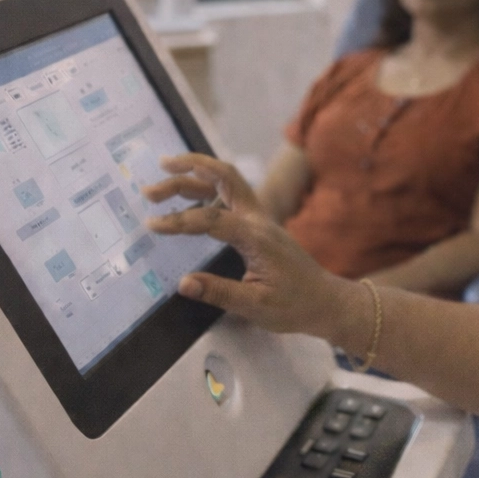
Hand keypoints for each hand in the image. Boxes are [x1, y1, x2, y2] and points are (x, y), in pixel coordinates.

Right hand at [142, 153, 351, 335]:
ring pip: (229, 180)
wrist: (326, 301)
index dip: (180, 220)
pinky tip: (189, 195)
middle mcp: (259, 219)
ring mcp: (261, 218)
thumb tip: (184, 283)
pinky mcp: (259, 223)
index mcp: (257, 237)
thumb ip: (220, 292)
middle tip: (154, 184)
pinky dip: (209, 186)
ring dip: (196, 173)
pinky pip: (232, 194)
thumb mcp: (256, 306)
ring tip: (163, 178)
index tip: (152, 224)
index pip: (212, 219)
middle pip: (224, 177)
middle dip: (188, 171)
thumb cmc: (294, 306)